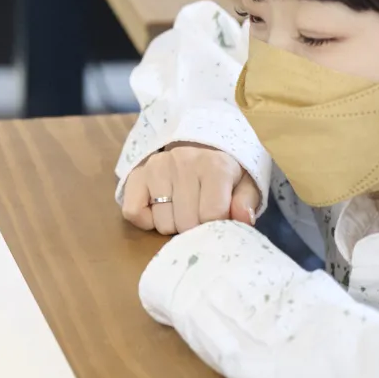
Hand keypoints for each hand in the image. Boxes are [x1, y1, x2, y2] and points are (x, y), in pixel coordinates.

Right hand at [121, 142, 259, 234]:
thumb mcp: (245, 185)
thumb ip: (246, 202)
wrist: (199, 149)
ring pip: (162, 222)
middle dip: (194, 228)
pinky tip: (159, 211)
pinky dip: (146, 220)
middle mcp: (183, 162)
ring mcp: (156, 167)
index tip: (218, 221)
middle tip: (199, 216)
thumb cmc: (225, 176)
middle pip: (186, 223)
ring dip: (172, 225)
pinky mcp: (136, 175)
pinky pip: (133, 212)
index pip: (212, 215)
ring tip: (181, 211)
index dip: (216, 227)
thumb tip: (244, 219)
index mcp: (214, 166)